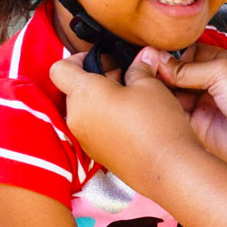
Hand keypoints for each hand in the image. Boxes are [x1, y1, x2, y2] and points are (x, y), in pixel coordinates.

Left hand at [49, 51, 199, 193]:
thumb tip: (141, 59)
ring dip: (104, 101)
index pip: (60, 69)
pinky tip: (134, 122)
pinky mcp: (96, 152)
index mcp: (84, 93)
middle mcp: (76, 116)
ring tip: (134, 102)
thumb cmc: (156, 124)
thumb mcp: (150, 85)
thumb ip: (139, 68)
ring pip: (85, 109)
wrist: (166, 168)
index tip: (101, 59)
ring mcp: (84, 137)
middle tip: (128, 78)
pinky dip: (107, 120)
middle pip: (75, 89)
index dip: (78, 59)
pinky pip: (94, 127)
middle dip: (99, 80)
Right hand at [154, 43, 226, 175]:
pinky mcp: (197, 126)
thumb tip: (158, 61)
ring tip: (143, 88)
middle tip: (142, 72)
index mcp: (221, 62)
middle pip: (175, 74)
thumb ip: (187, 68)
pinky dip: (162, 110)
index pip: (186, 54)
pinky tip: (152, 106)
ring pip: (172, 94)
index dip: (169, 56)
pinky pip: (174, 115)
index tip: (150, 57)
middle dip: (161, 73)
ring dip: (159, 92)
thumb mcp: (222, 71)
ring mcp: (203, 105)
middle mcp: (211, 82)